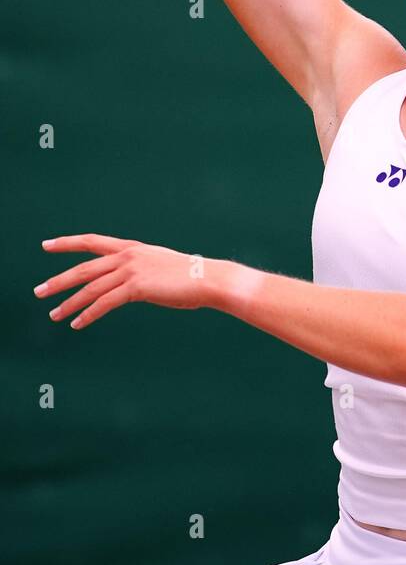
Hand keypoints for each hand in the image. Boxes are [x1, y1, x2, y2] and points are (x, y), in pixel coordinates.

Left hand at [34, 234, 221, 329]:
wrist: (208, 279)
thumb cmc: (188, 277)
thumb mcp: (159, 266)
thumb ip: (140, 270)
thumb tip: (128, 283)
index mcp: (132, 248)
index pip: (92, 241)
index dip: (67, 243)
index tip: (47, 245)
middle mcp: (128, 256)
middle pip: (84, 268)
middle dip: (59, 280)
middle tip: (39, 291)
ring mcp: (131, 271)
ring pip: (90, 288)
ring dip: (69, 303)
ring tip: (54, 314)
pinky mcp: (136, 288)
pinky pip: (104, 303)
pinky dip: (88, 314)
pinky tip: (77, 323)